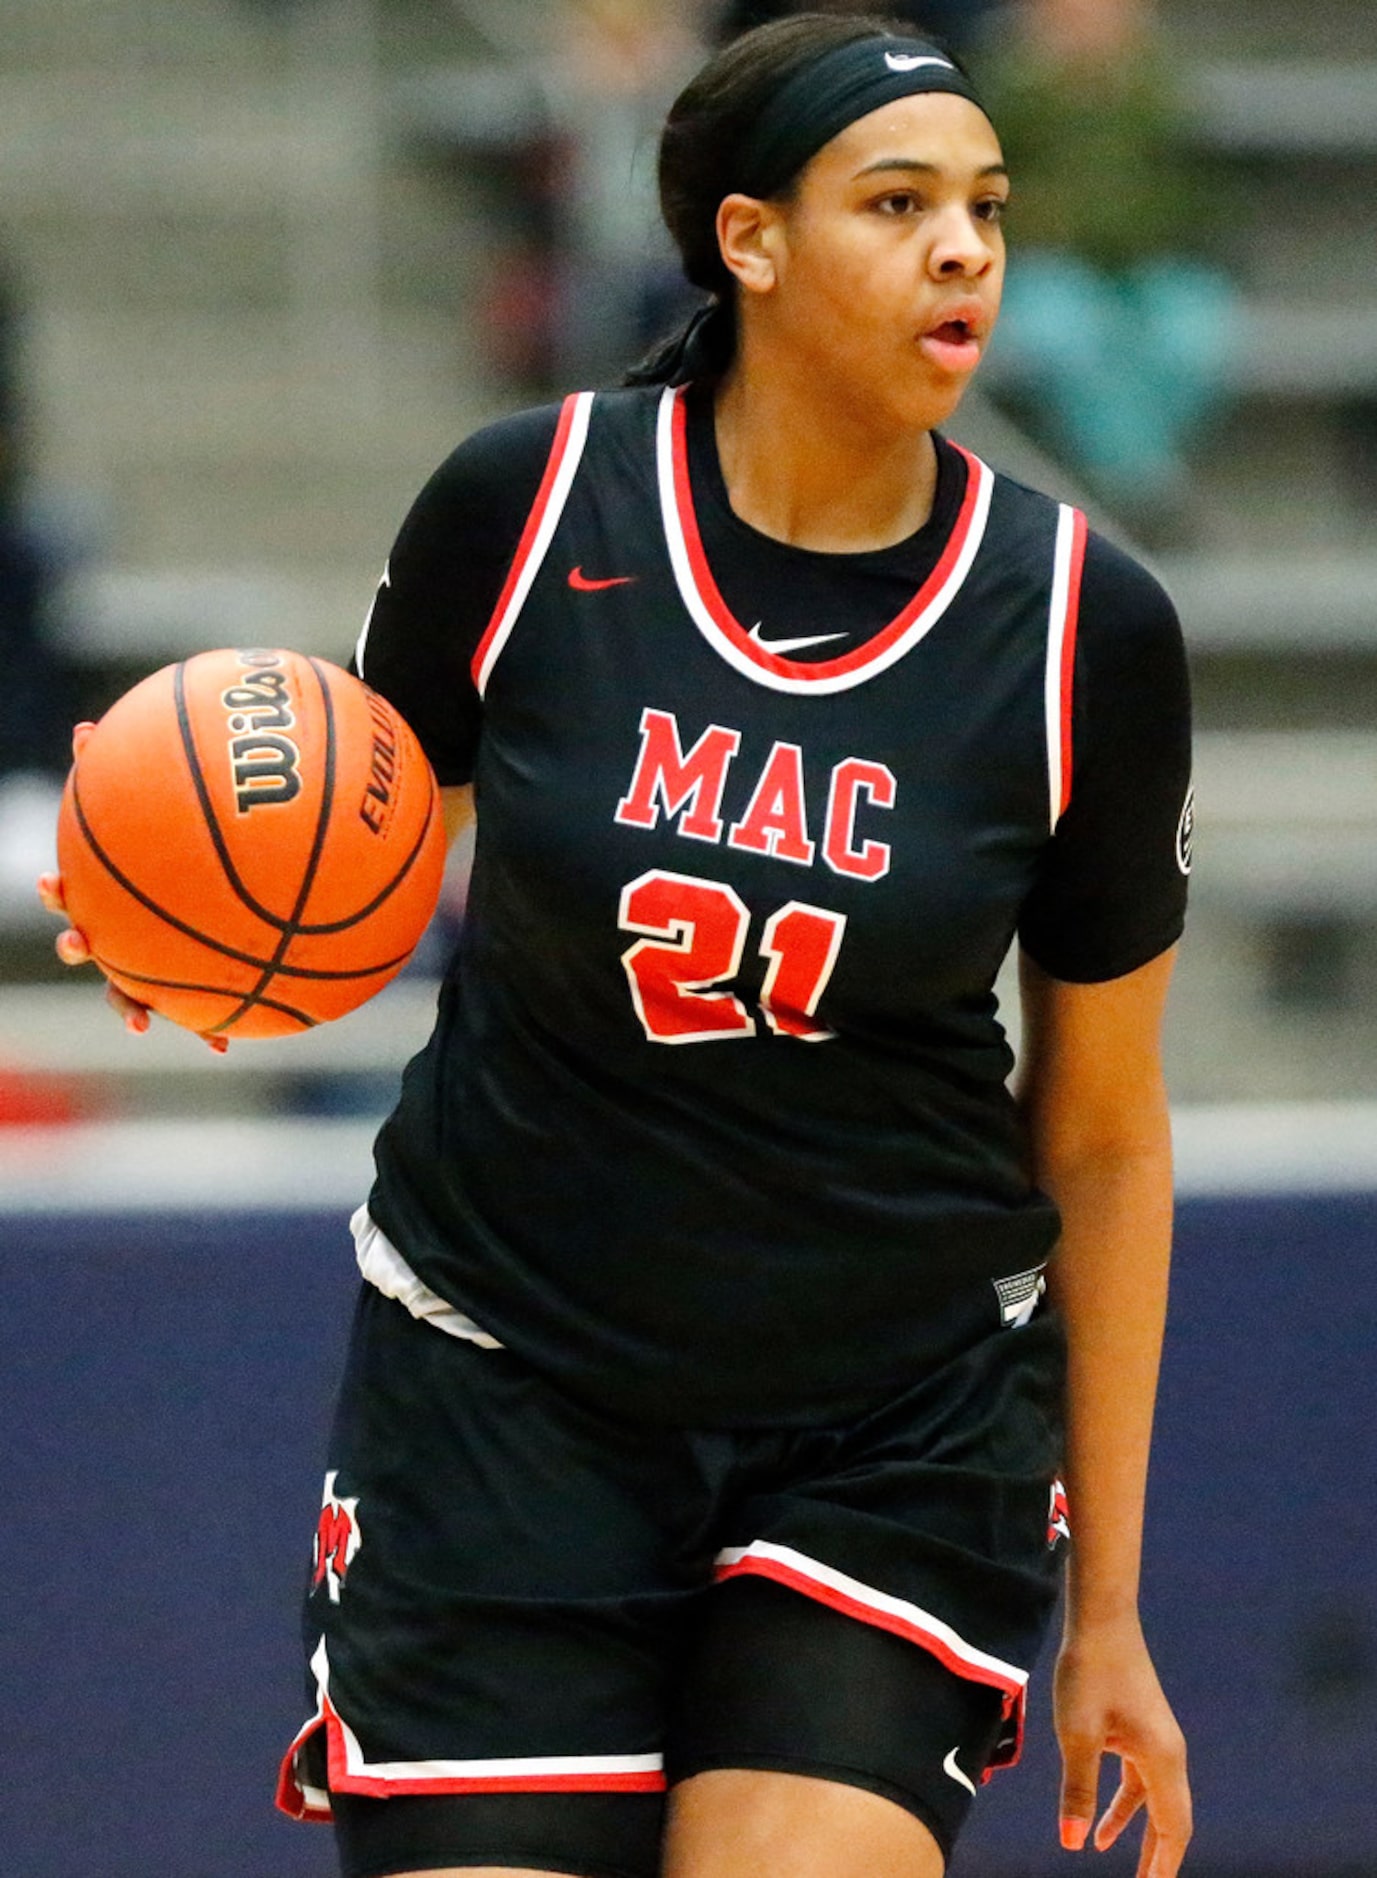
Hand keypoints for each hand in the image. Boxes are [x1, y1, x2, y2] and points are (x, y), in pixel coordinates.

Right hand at [37, 723, 226, 1051]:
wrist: (234, 901)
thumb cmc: (182, 852)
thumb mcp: (157, 811)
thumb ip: (123, 777)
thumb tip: (84, 727)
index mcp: (110, 893)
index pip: (73, 889)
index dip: (58, 889)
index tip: (50, 880)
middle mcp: (117, 931)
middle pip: (86, 941)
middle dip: (78, 944)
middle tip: (78, 940)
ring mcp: (145, 965)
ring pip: (126, 991)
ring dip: (130, 1007)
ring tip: (142, 1022)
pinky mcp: (184, 991)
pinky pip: (192, 1012)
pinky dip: (203, 1029)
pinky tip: (223, 1044)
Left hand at [1054, 1612, 1191, 1877]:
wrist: (1100, 1620)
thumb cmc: (1090, 1673)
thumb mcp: (1078, 1735)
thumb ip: (1079, 1791)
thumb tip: (1074, 1844)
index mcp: (1162, 1760)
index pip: (1173, 1829)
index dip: (1165, 1865)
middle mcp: (1168, 1753)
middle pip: (1171, 1819)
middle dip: (1157, 1857)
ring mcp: (1156, 1739)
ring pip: (1153, 1799)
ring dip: (1136, 1830)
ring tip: (1111, 1858)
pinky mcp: (1140, 1726)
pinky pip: (1138, 1778)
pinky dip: (1124, 1804)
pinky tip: (1100, 1819)